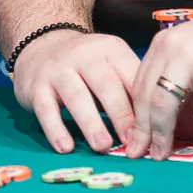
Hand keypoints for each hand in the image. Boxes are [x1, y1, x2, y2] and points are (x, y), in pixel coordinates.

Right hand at [10, 30, 139, 153]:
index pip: (131, 75)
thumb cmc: (87, 62)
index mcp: (112, 50)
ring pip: (76, 96)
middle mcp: (85, 56)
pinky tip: (66, 147)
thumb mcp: (111, 62)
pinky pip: (45, 109)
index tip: (152, 128)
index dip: (143, 103)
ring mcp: (59, 70)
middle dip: (120, 114)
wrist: (43, 44)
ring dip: (91, 123)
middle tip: (130, 140)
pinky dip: (55, 129)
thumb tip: (156, 118)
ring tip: (103, 146)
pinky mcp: (36, 86)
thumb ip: (130, 84)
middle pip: (106, 85)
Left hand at [125, 0, 192, 160]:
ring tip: (163, 156)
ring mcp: (192, 61)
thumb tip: (169, 113)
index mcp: (165, 42)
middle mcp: (172, 49)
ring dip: (163, 136)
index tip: (135, 135)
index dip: (136, 114)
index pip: (140, 83)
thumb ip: (181, 73)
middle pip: (147, 97)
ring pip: (166, 107)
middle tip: (139, 152)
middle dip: (143, 130)